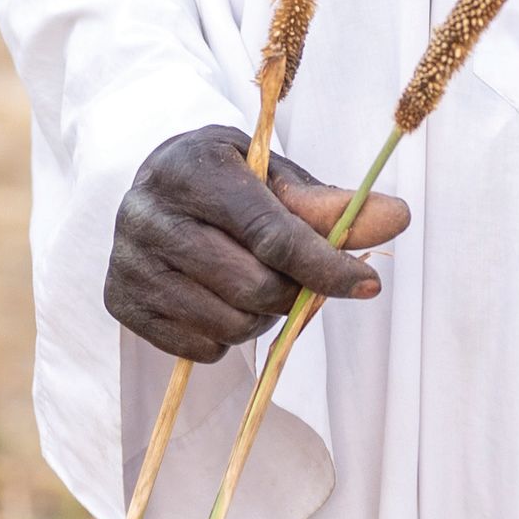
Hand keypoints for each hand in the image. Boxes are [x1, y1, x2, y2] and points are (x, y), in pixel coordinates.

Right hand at [105, 125, 411, 361]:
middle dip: (293, 292)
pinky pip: (201, 349)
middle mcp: (148, 215)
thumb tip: (398, 219)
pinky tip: (219, 299)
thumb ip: (330, 205)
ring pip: (229, 325)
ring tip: (255, 284)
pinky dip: (227, 336)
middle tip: (297, 277)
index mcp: (190, 169)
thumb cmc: (226, 180)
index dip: (324, 265)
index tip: (369, 283)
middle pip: (253, 287)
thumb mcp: (273, 177)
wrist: (153, 189)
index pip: (269, 233)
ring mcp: (128, 263)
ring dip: (262, 317)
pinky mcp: (120, 304)